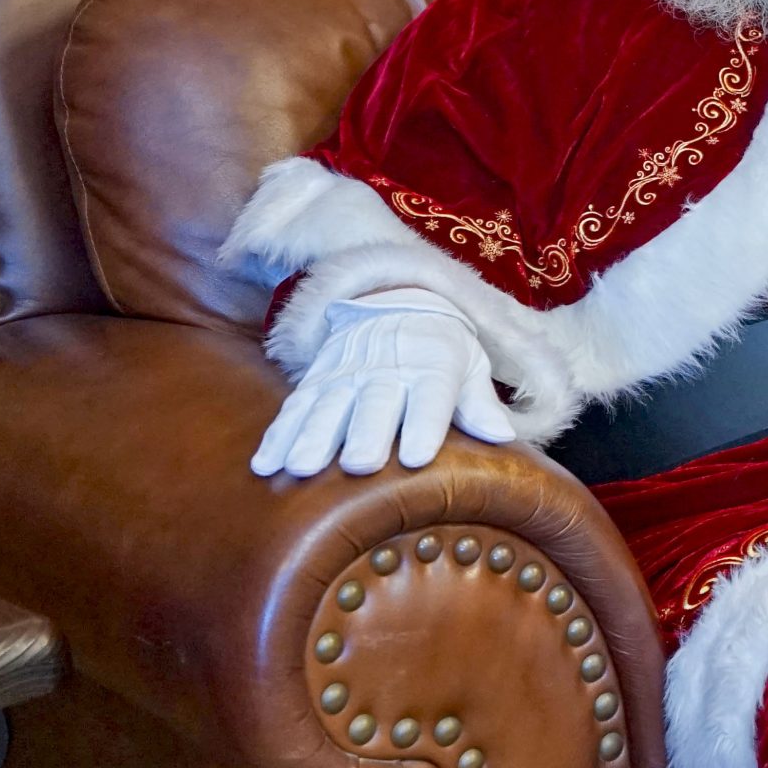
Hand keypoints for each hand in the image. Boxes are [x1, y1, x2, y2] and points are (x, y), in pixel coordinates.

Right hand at [251, 302, 516, 477]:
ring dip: (312, 437)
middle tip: (358, 464)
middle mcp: (386, 369)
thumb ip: (480, 403)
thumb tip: (503, 435)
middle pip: (375, 402)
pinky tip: (265, 465)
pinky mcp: (315, 380)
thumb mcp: (470, 366)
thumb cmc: (442, 349)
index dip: (426, 424)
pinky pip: (294, 407)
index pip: (432, 394)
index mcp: (432, 366)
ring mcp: (345, 374)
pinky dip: (278, 435)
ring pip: (327, 406)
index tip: (420, 456)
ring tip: (301, 468)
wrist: (395, 299)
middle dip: (366, 432)